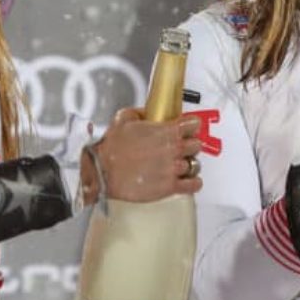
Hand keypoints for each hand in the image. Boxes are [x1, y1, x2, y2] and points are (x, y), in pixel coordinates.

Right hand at [88, 107, 202, 202]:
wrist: (103, 172)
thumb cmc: (111, 148)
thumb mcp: (123, 118)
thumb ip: (139, 112)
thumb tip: (146, 112)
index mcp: (167, 131)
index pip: (193, 125)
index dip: (191, 126)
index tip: (188, 128)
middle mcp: (174, 149)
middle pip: (196, 145)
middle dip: (190, 145)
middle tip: (182, 148)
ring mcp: (174, 168)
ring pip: (196, 164)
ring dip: (189, 164)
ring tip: (181, 165)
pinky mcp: (170, 187)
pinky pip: (193, 185)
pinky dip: (194, 183)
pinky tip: (189, 181)